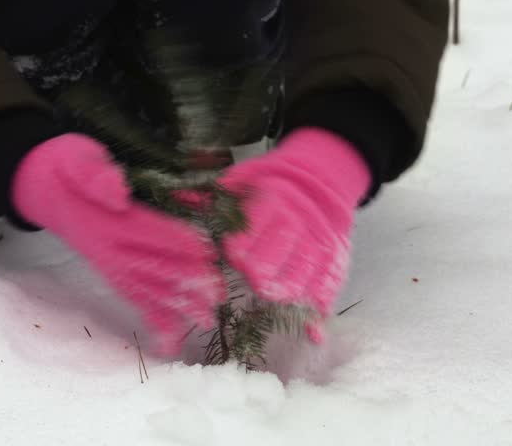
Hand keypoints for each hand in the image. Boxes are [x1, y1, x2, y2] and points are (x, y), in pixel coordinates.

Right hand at [10, 133, 225, 354]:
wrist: (45, 187)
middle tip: (218, 294)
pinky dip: (153, 320)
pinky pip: (133, 299)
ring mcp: (109, 264)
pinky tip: (172, 342)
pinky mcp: (111, 272)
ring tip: (206, 321)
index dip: (180, 241)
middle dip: (187, 282)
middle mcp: (108, 248)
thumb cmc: (68, 166)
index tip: (210, 251)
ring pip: (146, 289)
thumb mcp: (78, 158)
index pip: (148, 232)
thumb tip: (117, 193)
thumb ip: (95, 174)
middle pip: (152, 267)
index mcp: (106, 218)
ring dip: (177, 306)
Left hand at [218, 127, 370, 341]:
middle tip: (255, 280)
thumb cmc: (272, 184)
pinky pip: (329, 289)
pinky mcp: (333, 263)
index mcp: (274, 201)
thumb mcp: (244, 177)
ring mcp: (319, 245)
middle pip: (284, 248)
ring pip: (307, 270)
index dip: (246, 241)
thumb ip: (215, 193)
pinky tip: (312, 333)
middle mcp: (300, 224)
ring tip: (274, 297)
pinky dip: (321, 313)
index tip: (233, 254)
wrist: (321, 181)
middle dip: (268, 266)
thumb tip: (177, 195)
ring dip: (291, 287)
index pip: (260, 224)